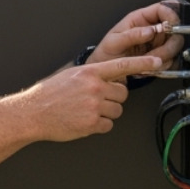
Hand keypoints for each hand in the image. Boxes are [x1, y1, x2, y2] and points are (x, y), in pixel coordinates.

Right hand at [18, 53, 163, 141]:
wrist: (32, 112)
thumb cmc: (48, 94)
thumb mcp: (70, 75)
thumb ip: (92, 75)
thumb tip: (108, 78)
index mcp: (90, 73)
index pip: (123, 65)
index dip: (143, 64)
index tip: (157, 63)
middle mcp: (94, 88)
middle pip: (122, 94)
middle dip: (114, 98)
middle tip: (97, 100)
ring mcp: (93, 106)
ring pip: (117, 110)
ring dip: (107, 113)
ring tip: (87, 111)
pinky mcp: (91, 123)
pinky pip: (108, 125)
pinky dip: (98, 125)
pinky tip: (84, 121)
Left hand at [84, 2, 183, 67]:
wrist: (106, 72)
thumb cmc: (107, 53)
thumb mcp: (114, 42)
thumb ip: (131, 35)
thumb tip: (149, 30)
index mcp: (141, 18)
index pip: (164, 8)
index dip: (172, 15)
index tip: (172, 26)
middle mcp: (153, 29)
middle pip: (175, 30)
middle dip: (169, 43)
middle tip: (156, 52)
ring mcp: (158, 44)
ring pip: (175, 47)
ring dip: (163, 56)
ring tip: (146, 61)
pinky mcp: (161, 57)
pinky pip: (172, 61)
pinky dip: (164, 66)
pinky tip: (150, 67)